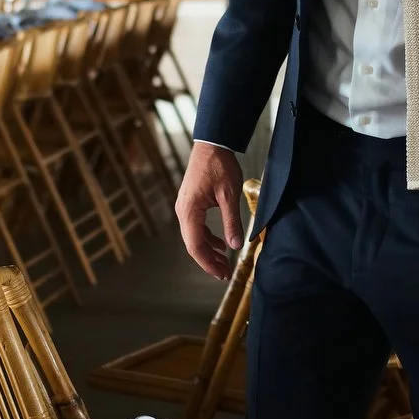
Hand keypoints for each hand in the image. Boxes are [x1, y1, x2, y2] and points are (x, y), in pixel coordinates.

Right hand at [176, 140, 245, 277]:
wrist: (212, 144)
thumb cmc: (220, 166)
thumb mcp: (229, 195)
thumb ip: (232, 222)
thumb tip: (235, 246)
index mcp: (190, 211)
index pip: (195, 246)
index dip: (208, 263)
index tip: (221, 274)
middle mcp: (183, 211)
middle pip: (193, 244)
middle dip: (209, 261)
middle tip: (225, 274)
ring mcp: (185, 207)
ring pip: (194, 237)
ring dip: (209, 251)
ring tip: (224, 263)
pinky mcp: (191, 204)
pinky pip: (196, 227)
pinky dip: (208, 239)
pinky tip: (221, 244)